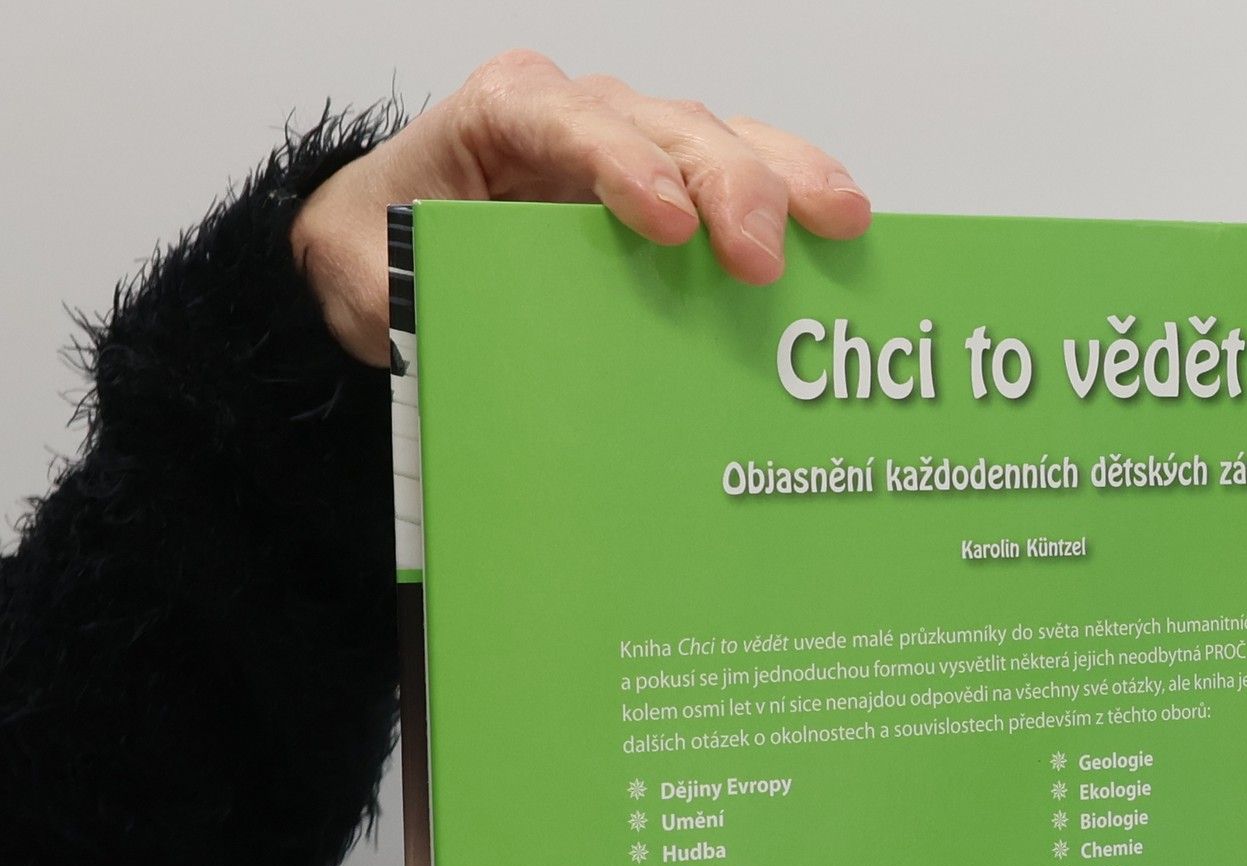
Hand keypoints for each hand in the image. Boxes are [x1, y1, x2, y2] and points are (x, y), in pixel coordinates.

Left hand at [292, 50, 872, 364]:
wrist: (393, 244)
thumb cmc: (389, 245)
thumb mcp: (361, 270)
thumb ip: (385, 289)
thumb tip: (423, 327)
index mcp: (503, 114)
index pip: (571, 121)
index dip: (626, 164)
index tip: (670, 223)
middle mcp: (579, 115)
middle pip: (668, 126)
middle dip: (727, 183)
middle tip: (764, 255)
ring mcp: (634, 146)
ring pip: (720, 139)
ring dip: (785, 178)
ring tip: (844, 220)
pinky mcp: (672, 186)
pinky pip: (742, 175)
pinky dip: (793, 195)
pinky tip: (840, 227)